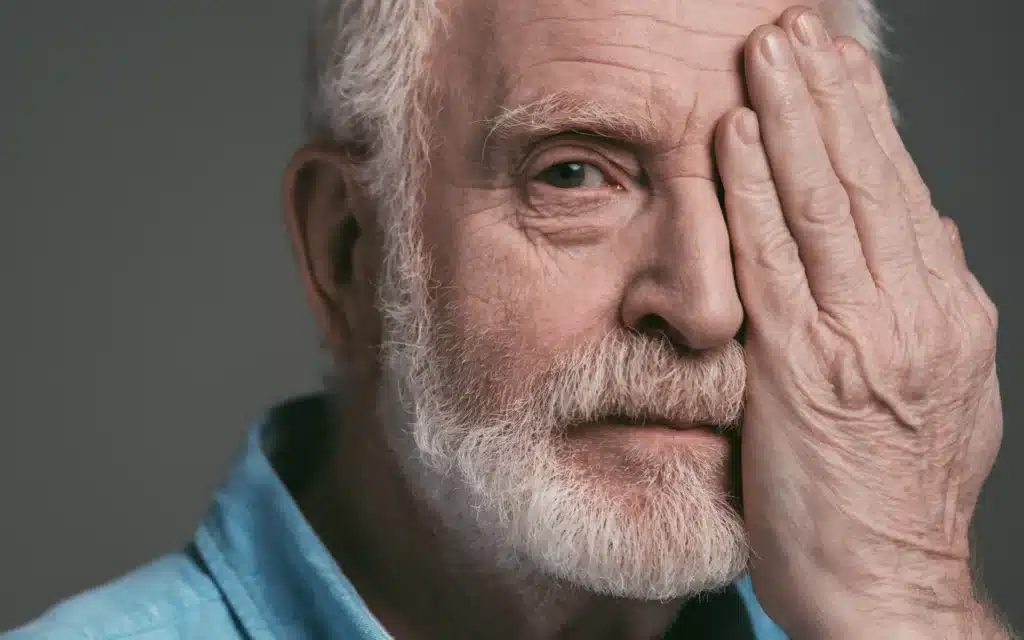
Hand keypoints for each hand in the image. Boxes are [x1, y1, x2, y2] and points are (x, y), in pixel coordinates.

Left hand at [714, 7, 1003, 637]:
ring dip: (795, 117)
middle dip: (830, 93)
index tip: (835, 64)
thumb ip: (922, 310)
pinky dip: (757, 192)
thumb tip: (923, 233)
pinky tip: (738, 137)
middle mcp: (911, 312)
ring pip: (827, 202)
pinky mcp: (804, 370)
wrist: (887, 585)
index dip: (864, 120)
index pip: (898, 192)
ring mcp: (860, 337)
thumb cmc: (895, 494)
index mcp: (943, 312)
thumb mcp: (936, 391)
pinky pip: (776, 261)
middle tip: (797, 27)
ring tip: (770, 52)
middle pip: (867, 178)